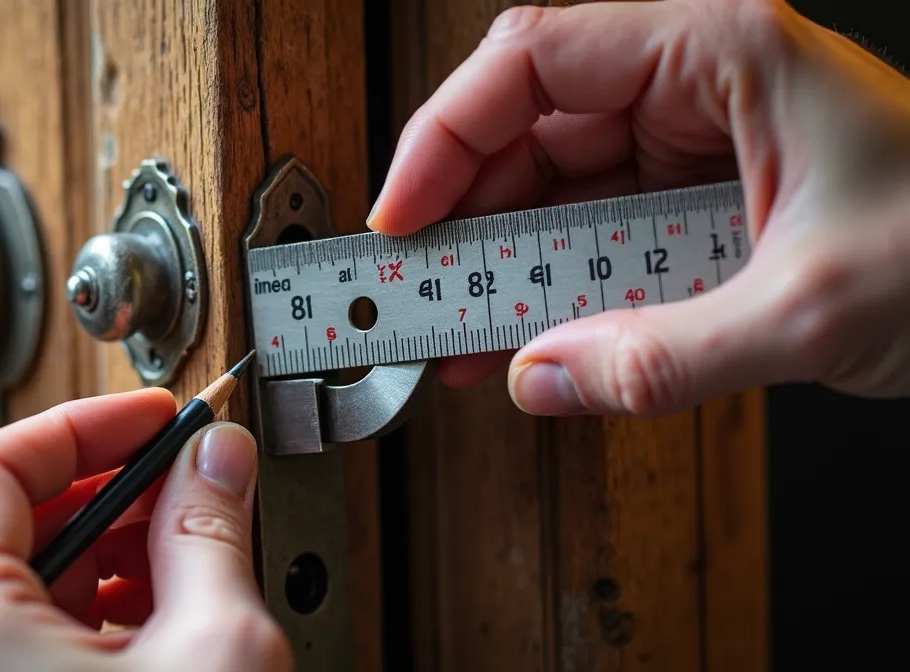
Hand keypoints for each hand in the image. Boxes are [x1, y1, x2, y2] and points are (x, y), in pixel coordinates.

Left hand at [0, 388, 291, 671]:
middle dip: (117, 488)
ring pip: (34, 576)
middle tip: (187, 473)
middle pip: (14, 517)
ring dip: (121, 548)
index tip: (150, 416)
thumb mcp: (212, 647)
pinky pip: (43, 630)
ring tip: (194, 548)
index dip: (86, 423)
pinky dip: (110, 606)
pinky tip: (173, 608)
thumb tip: (217, 458)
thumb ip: (210, 530)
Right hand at [370, 0, 909, 415]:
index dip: (447, 134)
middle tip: (417, 293)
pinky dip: (558, 293)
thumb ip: (665, 355)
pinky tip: (525, 340)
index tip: (405, 217)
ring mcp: (698, 146)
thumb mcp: (817, 307)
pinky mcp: (704, 205)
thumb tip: (546, 380)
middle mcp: (698, 85)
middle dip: (467, 216)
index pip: (535, 60)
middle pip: (532, 130)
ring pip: (558, 191)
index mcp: (720, 49)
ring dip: (504, 266)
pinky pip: (601, 239)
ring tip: (458, 333)